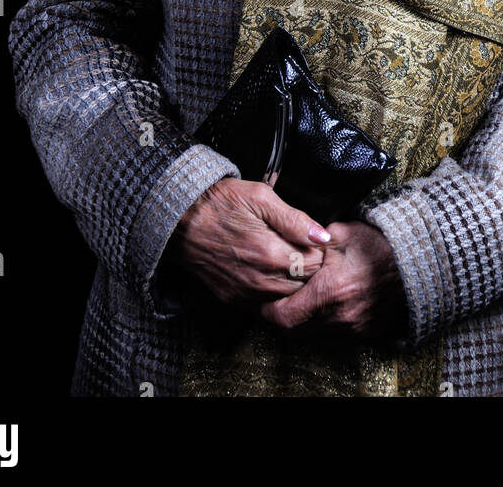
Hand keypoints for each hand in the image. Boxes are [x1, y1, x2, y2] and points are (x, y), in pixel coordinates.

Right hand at [165, 177, 330, 305]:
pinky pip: (265, 305)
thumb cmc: (220, 203)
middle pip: (304, 285)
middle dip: (308, 268)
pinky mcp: (233, 299)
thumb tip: (322, 236)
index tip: (311, 238)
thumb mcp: (260, 197)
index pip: (315, 264)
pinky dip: (272, 292)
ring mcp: (246, 293)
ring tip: (286, 258)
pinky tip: (269, 272)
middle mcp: (261, 281)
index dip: (318, 250)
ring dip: (292, 281)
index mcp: (271, 254)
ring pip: (286, 298)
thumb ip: (294, 219)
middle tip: (301, 247)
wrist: (179, 220)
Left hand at [258, 220, 407, 340]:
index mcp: (329, 291)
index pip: (284, 317)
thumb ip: (310, 241)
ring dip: (305, 319)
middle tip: (278, 299)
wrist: (417, 262)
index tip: (263, 299)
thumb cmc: (378, 245)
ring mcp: (353, 327)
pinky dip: (326, 321)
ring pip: (315, 332)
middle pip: (296, 330)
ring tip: (302, 298)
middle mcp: (339, 316)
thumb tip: (289, 242)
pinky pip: (336, 333)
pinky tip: (326, 303)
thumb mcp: (341, 234)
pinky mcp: (366, 332)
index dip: (268, 311)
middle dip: (284, 316)